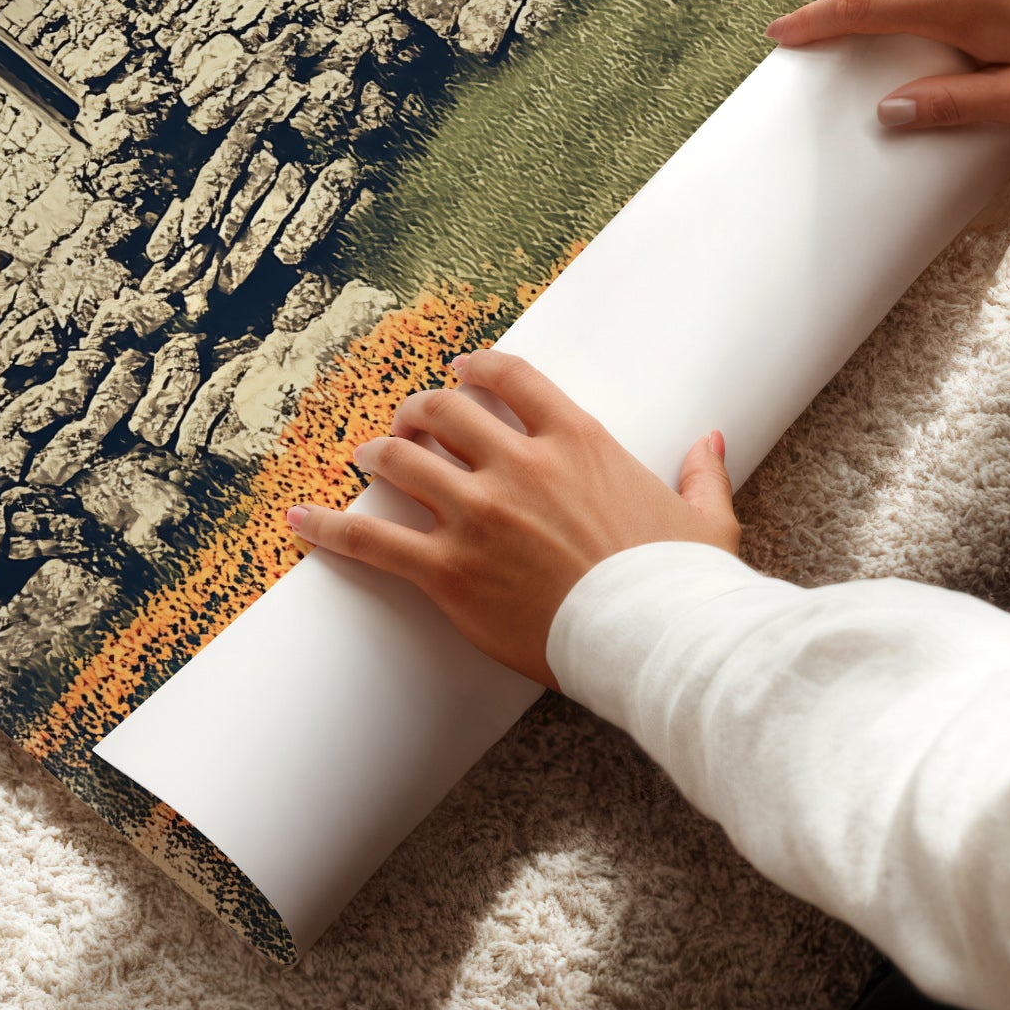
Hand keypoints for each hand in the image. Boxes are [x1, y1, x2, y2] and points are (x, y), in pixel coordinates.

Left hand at [283, 350, 736, 689]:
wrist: (657, 641)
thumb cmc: (682, 585)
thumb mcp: (705, 520)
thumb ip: (701, 473)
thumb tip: (711, 441)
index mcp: (578, 441)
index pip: (511, 378)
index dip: (476, 368)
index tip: (460, 370)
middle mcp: (520, 465)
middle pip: (444, 411)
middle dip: (418, 410)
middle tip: (407, 422)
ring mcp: (479, 515)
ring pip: (402, 461)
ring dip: (377, 454)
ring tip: (362, 456)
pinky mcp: (450, 571)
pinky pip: (373, 540)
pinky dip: (329, 527)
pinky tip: (298, 519)